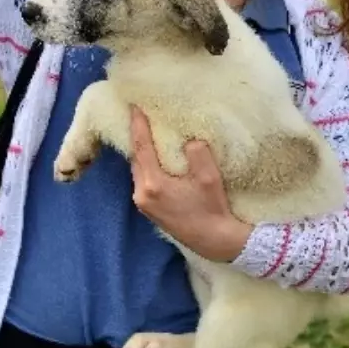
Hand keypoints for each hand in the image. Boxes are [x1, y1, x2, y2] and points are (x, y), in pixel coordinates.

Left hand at [129, 108, 251, 262]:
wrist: (215, 242)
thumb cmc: (213, 209)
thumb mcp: (209, 177)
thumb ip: (197, 152)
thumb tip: (188, 141)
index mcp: (153, 184)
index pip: (141, 147)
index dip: (138, 125)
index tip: (133, 106)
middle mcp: (142, 194)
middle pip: (135, 159)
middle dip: (138, 138)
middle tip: (141, 117)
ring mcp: (144, 205)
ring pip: (138, 171)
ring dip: (142, 154)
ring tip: (149, 136)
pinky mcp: (150, 211)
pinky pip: (142, 181)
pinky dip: (146, 167)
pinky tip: (156, 161)